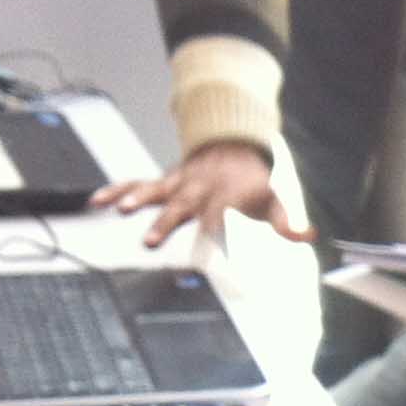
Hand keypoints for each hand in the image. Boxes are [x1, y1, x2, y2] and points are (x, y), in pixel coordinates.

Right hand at [91, 141, 314, 247]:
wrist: (231, 148)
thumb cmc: (250, 184)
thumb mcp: (273, 201)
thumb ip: (286, 222)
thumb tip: (306, 235)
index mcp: (224, 197)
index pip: (217, 220)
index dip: (209, 237)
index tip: (200, 258)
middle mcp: (197, 189)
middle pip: (181, 207)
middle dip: (166, 222)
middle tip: (151, 241)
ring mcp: (177, 184)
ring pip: (155, 190)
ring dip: (136, 200)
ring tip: (119, 210)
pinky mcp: (162, 181)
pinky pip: (136, 183)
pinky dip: (116, 189)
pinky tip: (98, 200)